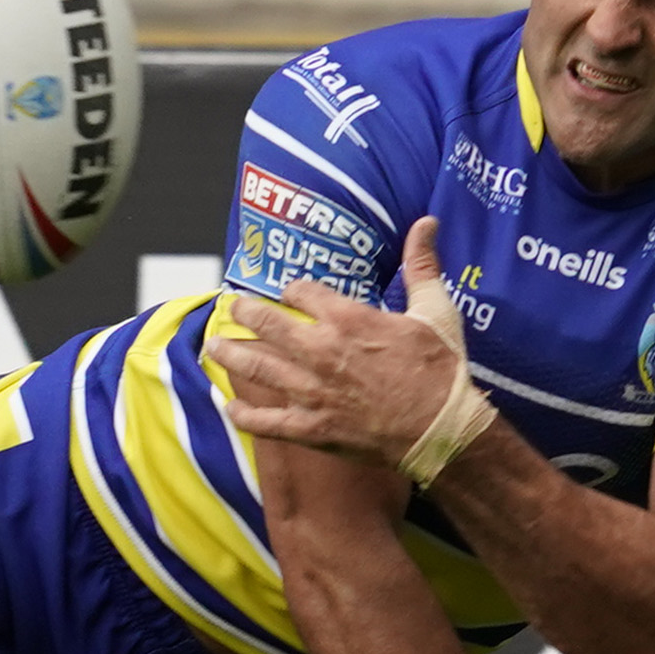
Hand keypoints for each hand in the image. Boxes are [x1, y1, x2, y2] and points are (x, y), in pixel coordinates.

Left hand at [207, 216, 477, 470]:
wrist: (442, 431)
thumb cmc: (440, 371)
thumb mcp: (436, 311)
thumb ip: (422, 265)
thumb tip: (426, 222)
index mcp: (346, 319)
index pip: (301, 292)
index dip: (292, 290)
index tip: (288, 292)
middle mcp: (320, 351)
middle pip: (267, 324)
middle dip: (245, 313)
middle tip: (231, 308)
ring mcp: (311, 391)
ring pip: (256, 367)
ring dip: (230, 355)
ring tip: (212, 347)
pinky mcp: (311, 428)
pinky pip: (267, 422)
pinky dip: (245, 415)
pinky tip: (230, 407)